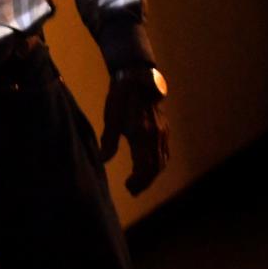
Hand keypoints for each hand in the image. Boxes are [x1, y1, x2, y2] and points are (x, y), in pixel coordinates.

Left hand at [100, 72, 170, 194]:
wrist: (139, 77)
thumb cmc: (121, 96)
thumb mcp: (111, 115)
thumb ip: (109, 140)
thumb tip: (103, 160)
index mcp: (142, 133)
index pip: (144, 165)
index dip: (138, 180)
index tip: (128, 188)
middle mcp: (155, 135)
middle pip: (155, 167)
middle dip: (145, 182)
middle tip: (132, 190)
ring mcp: (163, 132)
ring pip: (162, 161)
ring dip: (152, 175)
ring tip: (139, 183)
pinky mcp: (165, 129)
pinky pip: (165, 153)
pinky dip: (158, 164)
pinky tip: (150, 168)